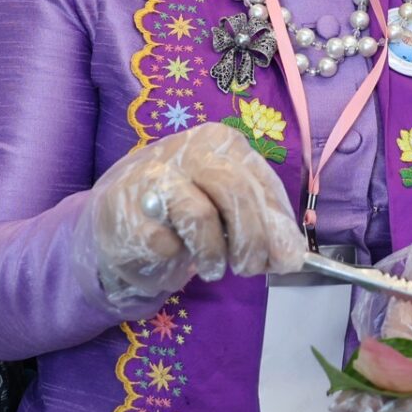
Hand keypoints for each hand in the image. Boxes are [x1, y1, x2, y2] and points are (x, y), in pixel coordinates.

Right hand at [81, 122, 305, 318]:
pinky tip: (173, 252)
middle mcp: (187, 149)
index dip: (277, 224)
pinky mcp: (126, 210)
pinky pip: (163, 240)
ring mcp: (152, 176)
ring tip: (214, 269)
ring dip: (214, 253)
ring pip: (200, 215)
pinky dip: (176, 255)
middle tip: (250, 269)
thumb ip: (262, 225)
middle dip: (251, 239)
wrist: (120, 218)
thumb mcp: (229, 209)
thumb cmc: (185, 209)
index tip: (285, 259)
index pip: (260, 181)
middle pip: (234, 192)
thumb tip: (291, 257)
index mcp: (219, 142)